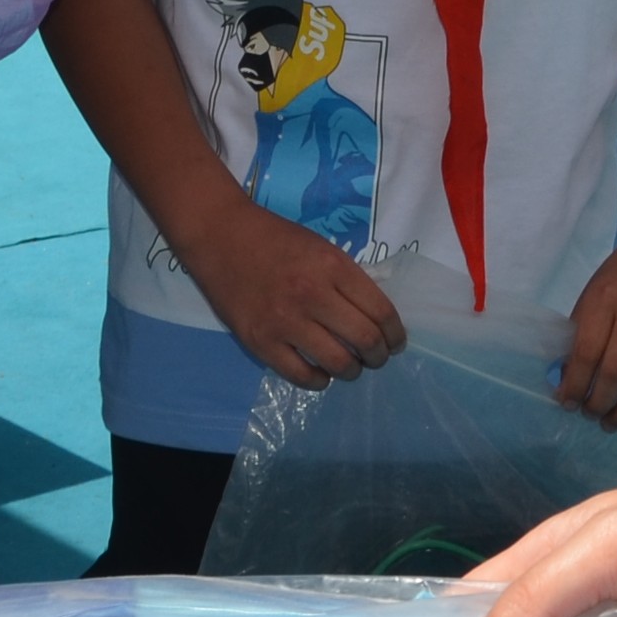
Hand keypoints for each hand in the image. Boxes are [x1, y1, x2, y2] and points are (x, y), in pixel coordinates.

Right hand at [174, 202, 405, 388]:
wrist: (221, 235)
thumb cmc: (275, 239)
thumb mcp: (322, 248)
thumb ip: (347, 280)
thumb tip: (374, 318)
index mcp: (333, 267)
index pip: (381, 312)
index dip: (395, 335)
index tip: (395, 343)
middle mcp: (313, 295)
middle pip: (365, 340)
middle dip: (379, 357)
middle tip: (375, 358)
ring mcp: (285, 321)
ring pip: (337, 363)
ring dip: (351, 371)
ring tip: (349, 368)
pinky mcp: (260, 341)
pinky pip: (300, 375)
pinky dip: (318, 381)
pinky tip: (320, 374)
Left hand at [557, 242, 616, 429]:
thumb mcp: (592, 296)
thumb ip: (579, 336)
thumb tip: (564, 381)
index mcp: (606, 300)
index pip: (587, 354)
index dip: (574, 386)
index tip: (566, 402)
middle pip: (616, 375)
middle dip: (596, 405)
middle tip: (587, 414)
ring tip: (609, 423)